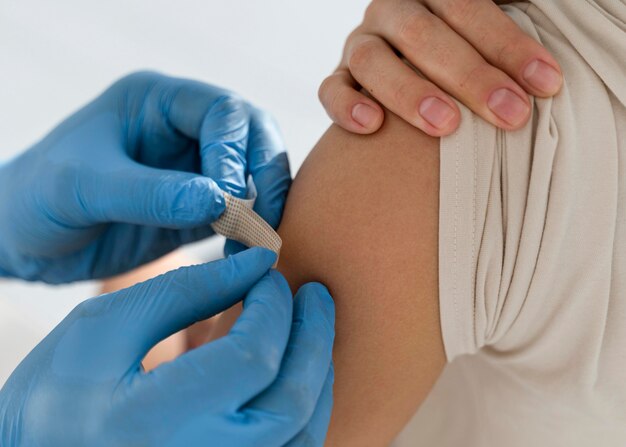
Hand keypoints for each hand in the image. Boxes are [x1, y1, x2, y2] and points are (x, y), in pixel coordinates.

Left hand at [0, 71, 290, 282]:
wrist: (24, 241)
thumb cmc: (38, 199)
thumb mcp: (82, 187)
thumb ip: (149, 192)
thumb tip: (219, 202)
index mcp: (158, 103)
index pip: (223, 112)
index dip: (235, 153)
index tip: (227, 200)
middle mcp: (184, 131)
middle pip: (254, 137)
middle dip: (265, 176)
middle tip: (261, 219)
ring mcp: (195, 170)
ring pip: (256, 175)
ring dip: (263, 207)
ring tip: (254, 244)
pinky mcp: (198, 210)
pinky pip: (241, 213)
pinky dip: (250, 233)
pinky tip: (243, 255)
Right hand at [0, 248, 334, 446]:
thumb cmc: (56, 394)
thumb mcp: (103, 328)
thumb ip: (184, 292)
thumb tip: (255, 264)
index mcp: (154, 421)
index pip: (251, 357)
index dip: (272, 305)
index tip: (270, 273)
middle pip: (291, 400)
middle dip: (315, 335)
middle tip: (315, 293)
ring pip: (303, 432)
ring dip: (317, 371)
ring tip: (310, 328)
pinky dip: (304, 407)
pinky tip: (294, 372)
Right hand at [319, 0, 562, 135]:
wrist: (407, 69)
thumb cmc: (461, 58)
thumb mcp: (479, 38)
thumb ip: (498, 35)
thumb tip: (546, 67)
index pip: (468, 8)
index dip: (507, 46)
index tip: (545, 85)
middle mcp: (390, 13)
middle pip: (422, 35)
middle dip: (470, 76)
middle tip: (510, 114)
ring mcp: (358, 46)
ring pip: (372, 60)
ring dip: (410, 92)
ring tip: (446, 126)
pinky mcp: (337, 80)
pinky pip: (330, 90)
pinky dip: (347, 106)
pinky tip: (373, 126)